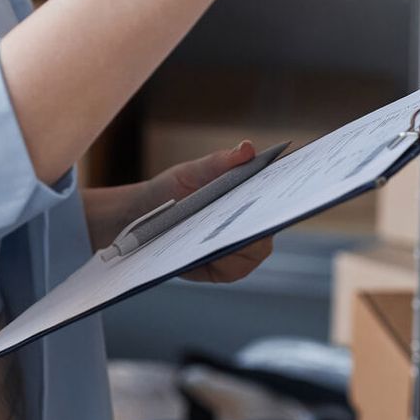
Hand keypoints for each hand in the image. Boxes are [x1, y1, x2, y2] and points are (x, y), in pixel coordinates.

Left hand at [81, 141, 274, 282]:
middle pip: (265, 236)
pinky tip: (202, 248)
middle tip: (237, 216)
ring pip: (249, 257)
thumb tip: (248, 147)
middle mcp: (250, 232)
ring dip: (233, 245)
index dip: (280, 203)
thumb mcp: (192, 172)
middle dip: (254, 228)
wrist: (140, 215)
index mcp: (250, 203)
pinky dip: (219, 260)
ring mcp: (238, 255)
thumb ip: (220, 161)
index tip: (268, 197)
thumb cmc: (172, 189)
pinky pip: (228, 270)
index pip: (275, 205)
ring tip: (214, 230)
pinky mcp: (220, 272)